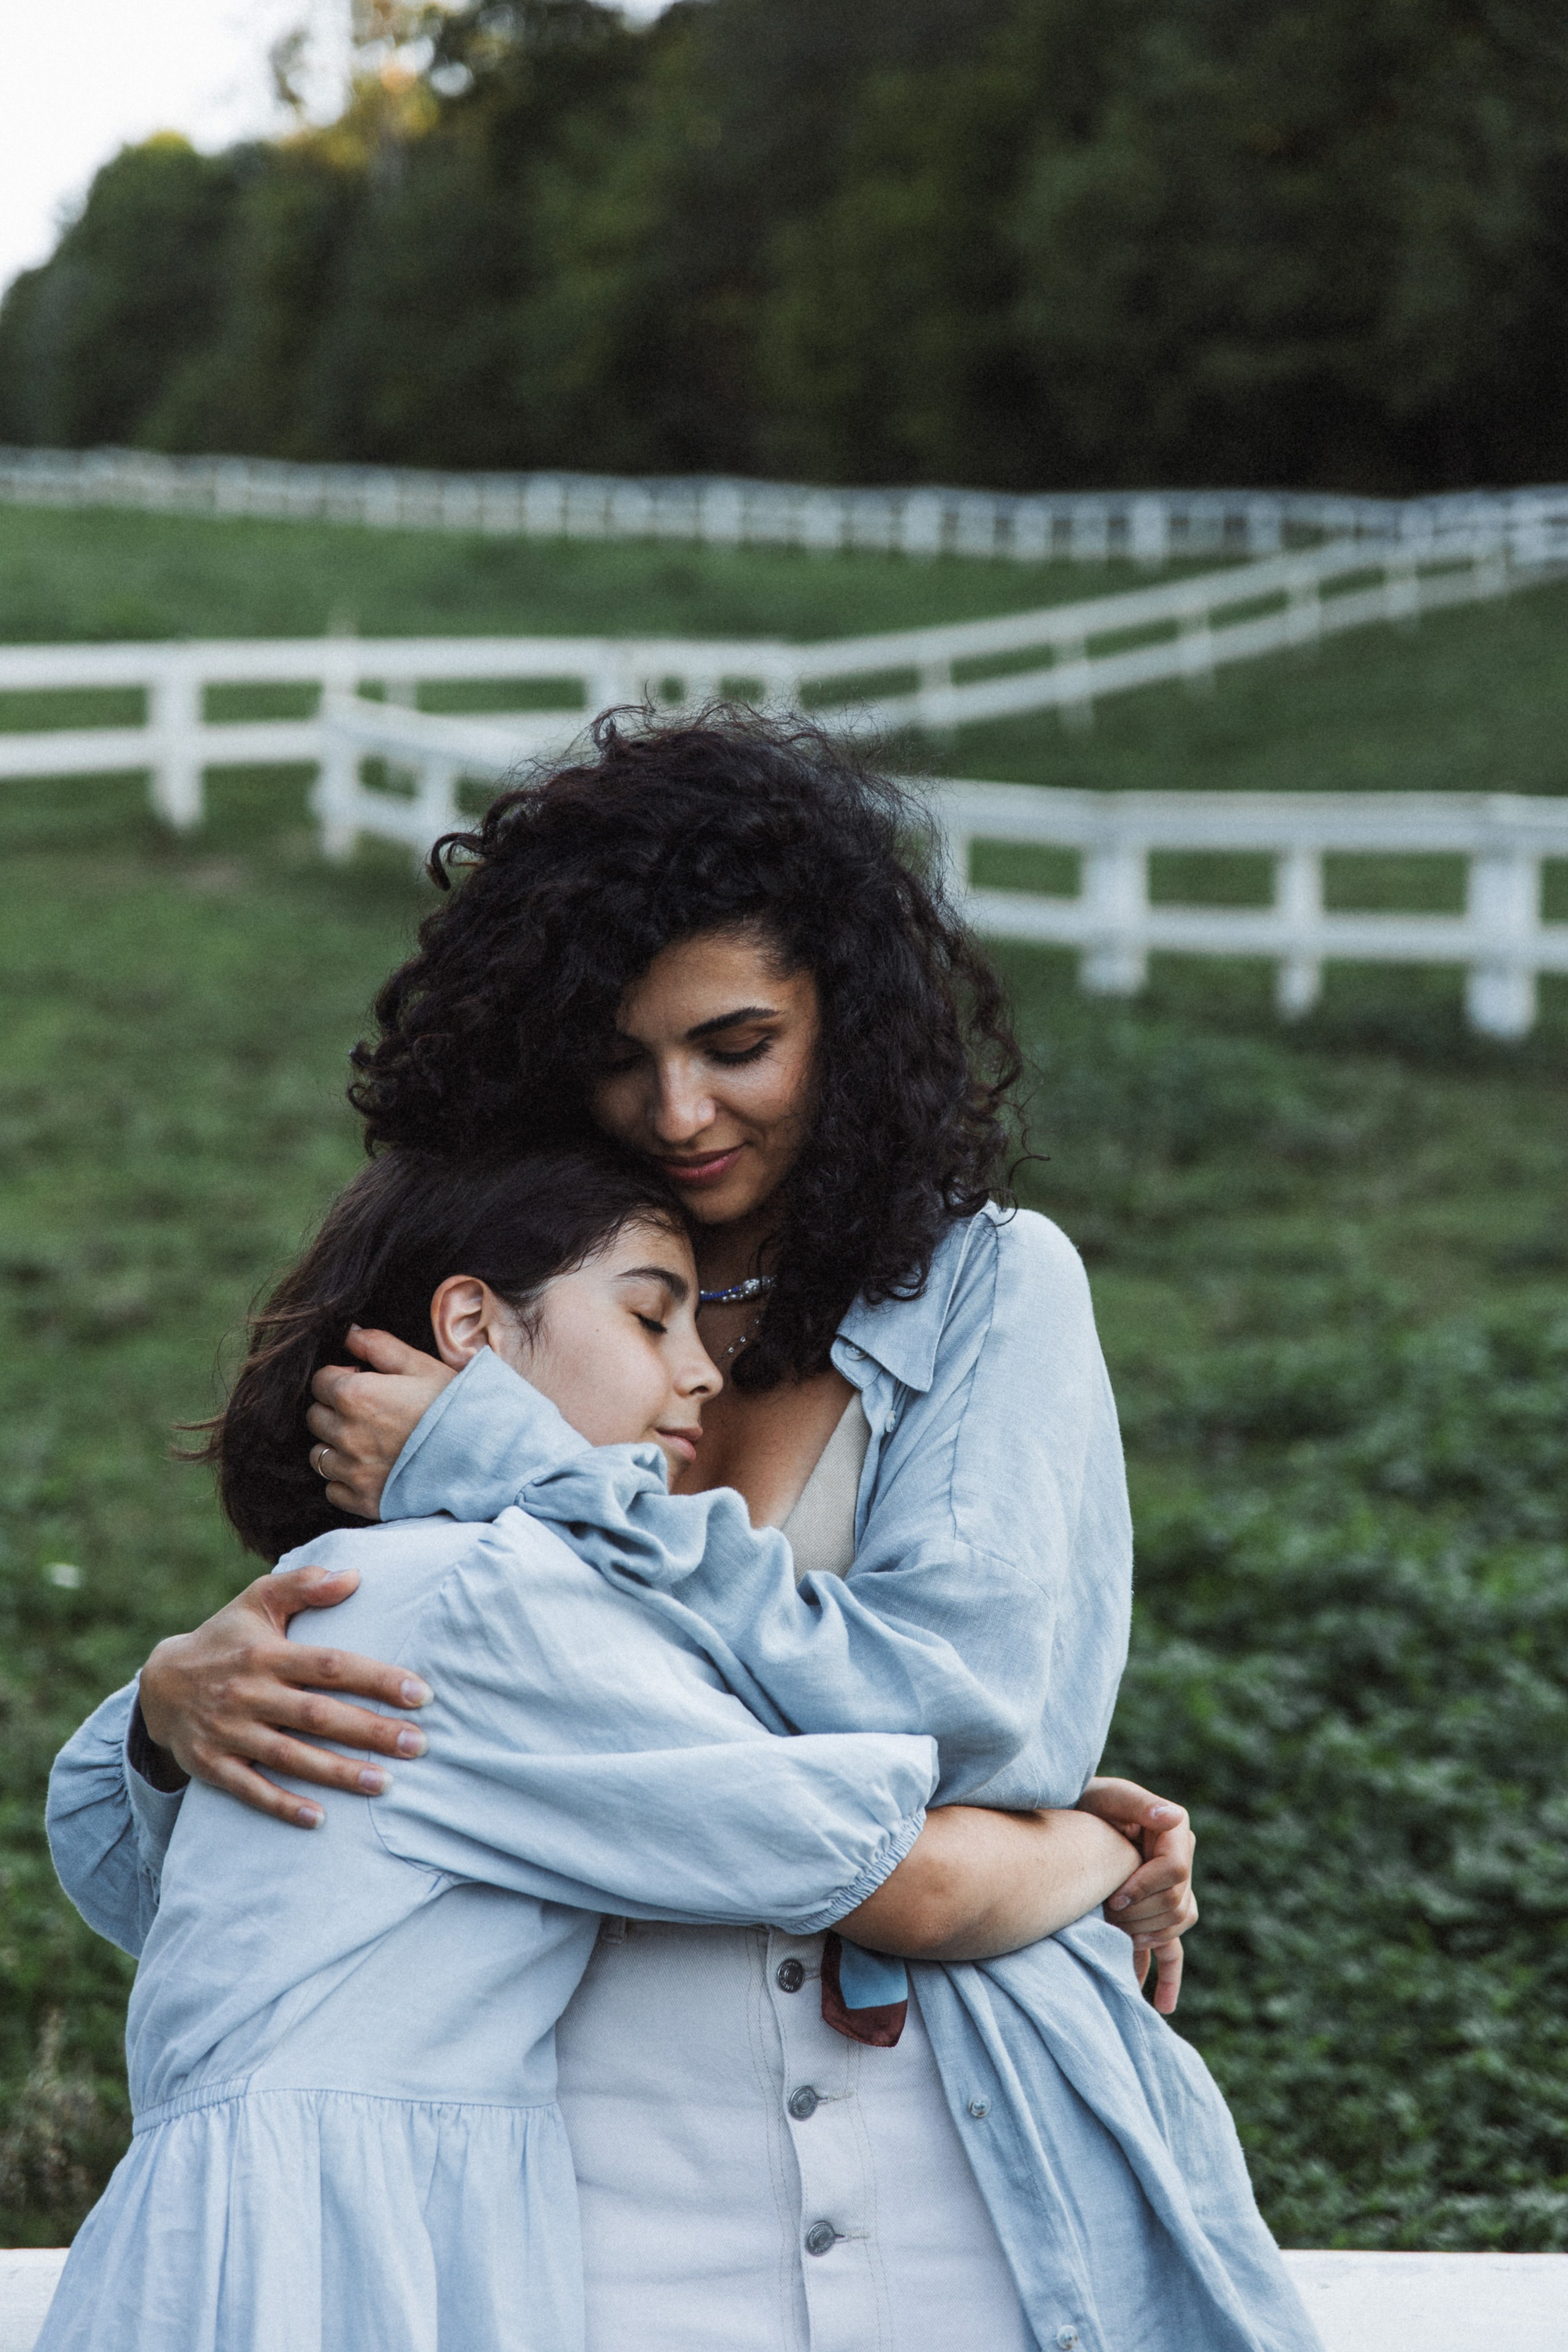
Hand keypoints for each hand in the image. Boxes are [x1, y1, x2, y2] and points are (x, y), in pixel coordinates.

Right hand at [137, 1566, 433, 1828]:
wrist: (158, 1684)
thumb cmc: (226, 1639)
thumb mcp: (257, 1600)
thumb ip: (304, 1584)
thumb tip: (354, 1575)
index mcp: (266, 1654)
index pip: (331, 1665)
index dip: (376, 1679)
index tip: (420, 1694)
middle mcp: (248, 1693)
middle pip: (317, 1715)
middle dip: (370, 1731)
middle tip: (418, 1745)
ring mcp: (228, 1732)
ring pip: (289, 1757)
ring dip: (337, 1772)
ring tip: (385, 1783)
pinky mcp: (211, 1765)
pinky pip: (249, 1789)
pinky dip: (282, 1805)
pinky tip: (319, 1819)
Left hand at [305, 1326, 452, 1518]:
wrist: (484, 1456)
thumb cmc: (454, 1406)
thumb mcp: (421, 1365)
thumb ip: (378, 1346)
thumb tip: (349, 1333)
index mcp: (355, 1395)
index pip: (320, 1381)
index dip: (342, 1377)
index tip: (365, 1381)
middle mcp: (345, 1435)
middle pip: (315, 1417)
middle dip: (335, 1409)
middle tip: (369, 1410)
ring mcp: (353, 1471)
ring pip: (318, 1455)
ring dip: (336, 1446)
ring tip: (370, 1441)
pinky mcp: (363, 1501)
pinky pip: (333, 1489)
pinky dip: (345, 1479)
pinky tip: (372, 1469)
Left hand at [1076, 1775, 1198, 2014]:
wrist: (1065, 1822)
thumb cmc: (1083, 1804)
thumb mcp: (1105, 1796)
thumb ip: (1136, 1802)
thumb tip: (1173, 1817)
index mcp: (1175, 1833)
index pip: (1175, 1872)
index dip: (1144, 1887)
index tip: (1113, 1897)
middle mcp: (1180, 1862)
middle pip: (1175, 1904)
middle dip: (1138, 1913)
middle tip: (1104, 1914)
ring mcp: (1170, 1892)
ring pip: (1174, 1927)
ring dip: (1142, 1935)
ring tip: (1110, 1933)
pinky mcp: (1153, 1916)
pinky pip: (1173, 1953)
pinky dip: (1169, 1979)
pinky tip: (1161, 2005)